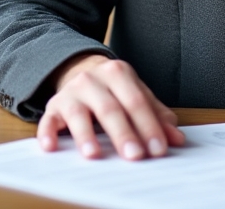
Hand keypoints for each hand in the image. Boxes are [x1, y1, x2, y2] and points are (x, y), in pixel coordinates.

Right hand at [37, 53, 184, 160]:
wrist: (78, 68)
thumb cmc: (112, 88)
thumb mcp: (134, 93)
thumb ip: (156, 114)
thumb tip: (177, 138)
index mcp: (118, 73)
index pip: (136, 101)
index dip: (149, 126)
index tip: (159, 149)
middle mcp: (93, 79)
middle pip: (110, 108)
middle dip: (123, 134)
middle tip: (135, 156)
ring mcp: (70, 92)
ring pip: (78, 114)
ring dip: (86, 135)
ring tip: (94, 155)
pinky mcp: (52, 106)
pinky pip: (47, 120)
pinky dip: (47, 133)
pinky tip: (51, 147)